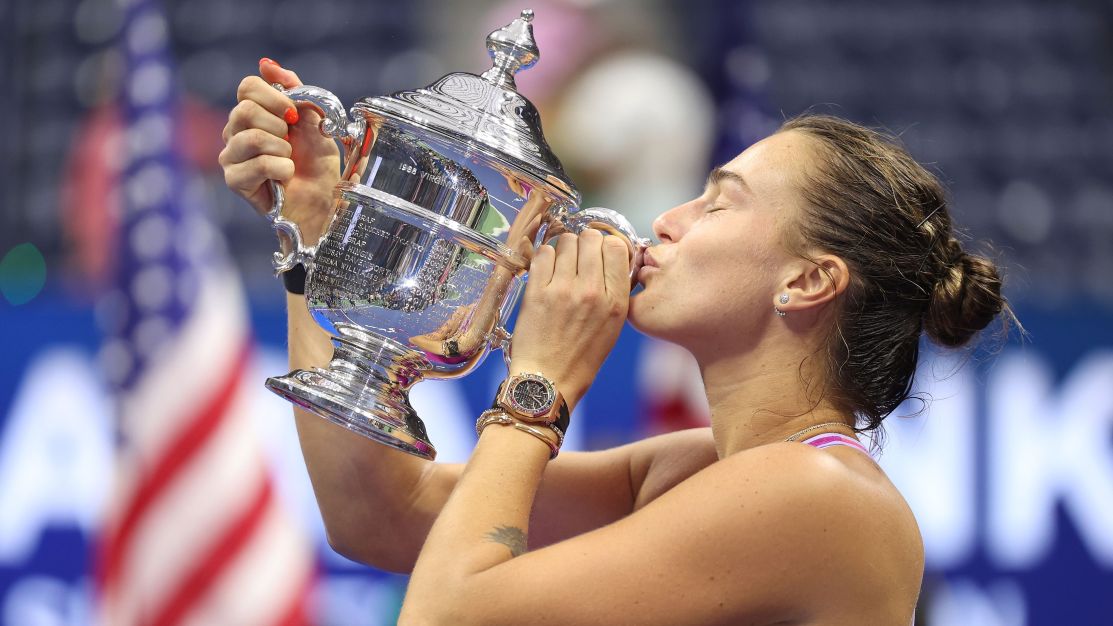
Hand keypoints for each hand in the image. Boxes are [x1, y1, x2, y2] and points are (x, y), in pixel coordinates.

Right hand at [218, 59, 339, 243]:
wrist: (324, 202)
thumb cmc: (318, 165)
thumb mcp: (315, 121)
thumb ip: (294, 90)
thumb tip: (267, 64)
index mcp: (253, 114)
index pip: (247, 87)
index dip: (274, 97)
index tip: (294, 115)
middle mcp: (235, 132)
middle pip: (245, 110)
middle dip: (280, 126)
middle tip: (292, 143)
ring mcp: (232, 156)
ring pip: (252, 137)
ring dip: (283, 149)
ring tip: (290, 161)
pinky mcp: (235, 181)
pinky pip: (257, 164)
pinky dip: (281, 169)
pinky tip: (285, 177)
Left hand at [508, 230, 630, 408]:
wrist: (548, 381)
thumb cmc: (580, 357)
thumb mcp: (612, 326)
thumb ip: (614, 291)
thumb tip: (609, 257)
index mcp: (615, 301)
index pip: (616, 246)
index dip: (606, 244)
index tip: (599, 252)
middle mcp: (591, 291)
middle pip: (591, 238)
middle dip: (585, 243)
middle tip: (578, 257)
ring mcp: (563, 290)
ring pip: (566, 241)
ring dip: (564, 248)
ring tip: (561, 265)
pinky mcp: (537, 292)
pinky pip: (543, 253)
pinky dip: (545, 257)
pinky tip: (546, 271)